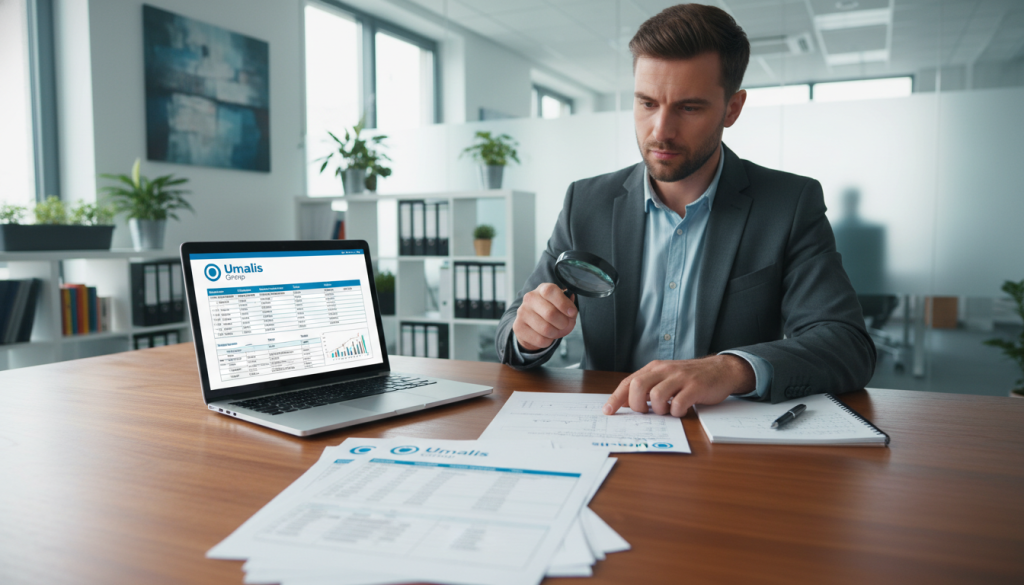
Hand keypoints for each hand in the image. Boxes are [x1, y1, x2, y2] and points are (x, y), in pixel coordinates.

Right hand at [512, 282, 576, 351]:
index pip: (551, 291)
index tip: (572, 312)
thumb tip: (571, 311)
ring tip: (556, 331)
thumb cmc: (550, 313)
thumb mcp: (561, 306)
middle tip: (565, 325)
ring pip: (546, 329)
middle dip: (563, 323)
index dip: (564, 303)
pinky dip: (548, 341)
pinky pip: (540, 340)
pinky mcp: (518, 327)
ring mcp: (522, 312)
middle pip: (551, 313)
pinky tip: (546, 336)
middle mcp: (530, 298)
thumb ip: (569, 307)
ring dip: (556, 333)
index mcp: (542, 289)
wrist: (531, 325)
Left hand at [602, 354, 755, 416]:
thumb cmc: (690, 378)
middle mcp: (665, 370)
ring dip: (659, 410)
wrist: (721, 369)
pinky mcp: (695, 387)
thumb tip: (626, 402)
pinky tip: (681, 410)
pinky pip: (678, 403)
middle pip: (638, 386)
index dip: (616, 397)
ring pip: (656, 396)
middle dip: (637, 405)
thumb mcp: (666, 377)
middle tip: (646, 412)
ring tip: (667, 410)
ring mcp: (680, 378)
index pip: (629, 382)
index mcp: (655, 368)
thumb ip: (648, 386)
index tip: (608, 410)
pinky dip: (676, 412)